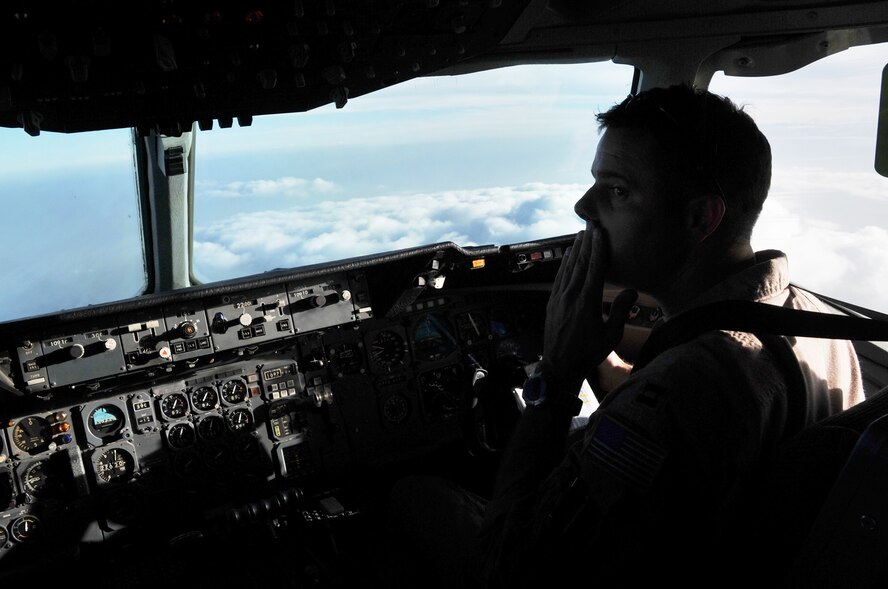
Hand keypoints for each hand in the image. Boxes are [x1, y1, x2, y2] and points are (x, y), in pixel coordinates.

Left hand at [539, 222, 637, 391]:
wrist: (559, 367)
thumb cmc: (588, 353)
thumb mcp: (610, 336)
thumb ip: (620, 311)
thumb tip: (632, 291)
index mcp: (588, 302)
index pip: (595, 269)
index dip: (598, 248)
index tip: (601, 232)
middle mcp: (571, 296)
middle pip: (581, 263)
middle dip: (587, 242)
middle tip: (592, 223)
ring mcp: (559, 298)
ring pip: (568, 268)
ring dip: (576, 249)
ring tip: (582, 233)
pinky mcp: (552, 302)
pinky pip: (559, 277)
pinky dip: (565, 263)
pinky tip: (569, 254)